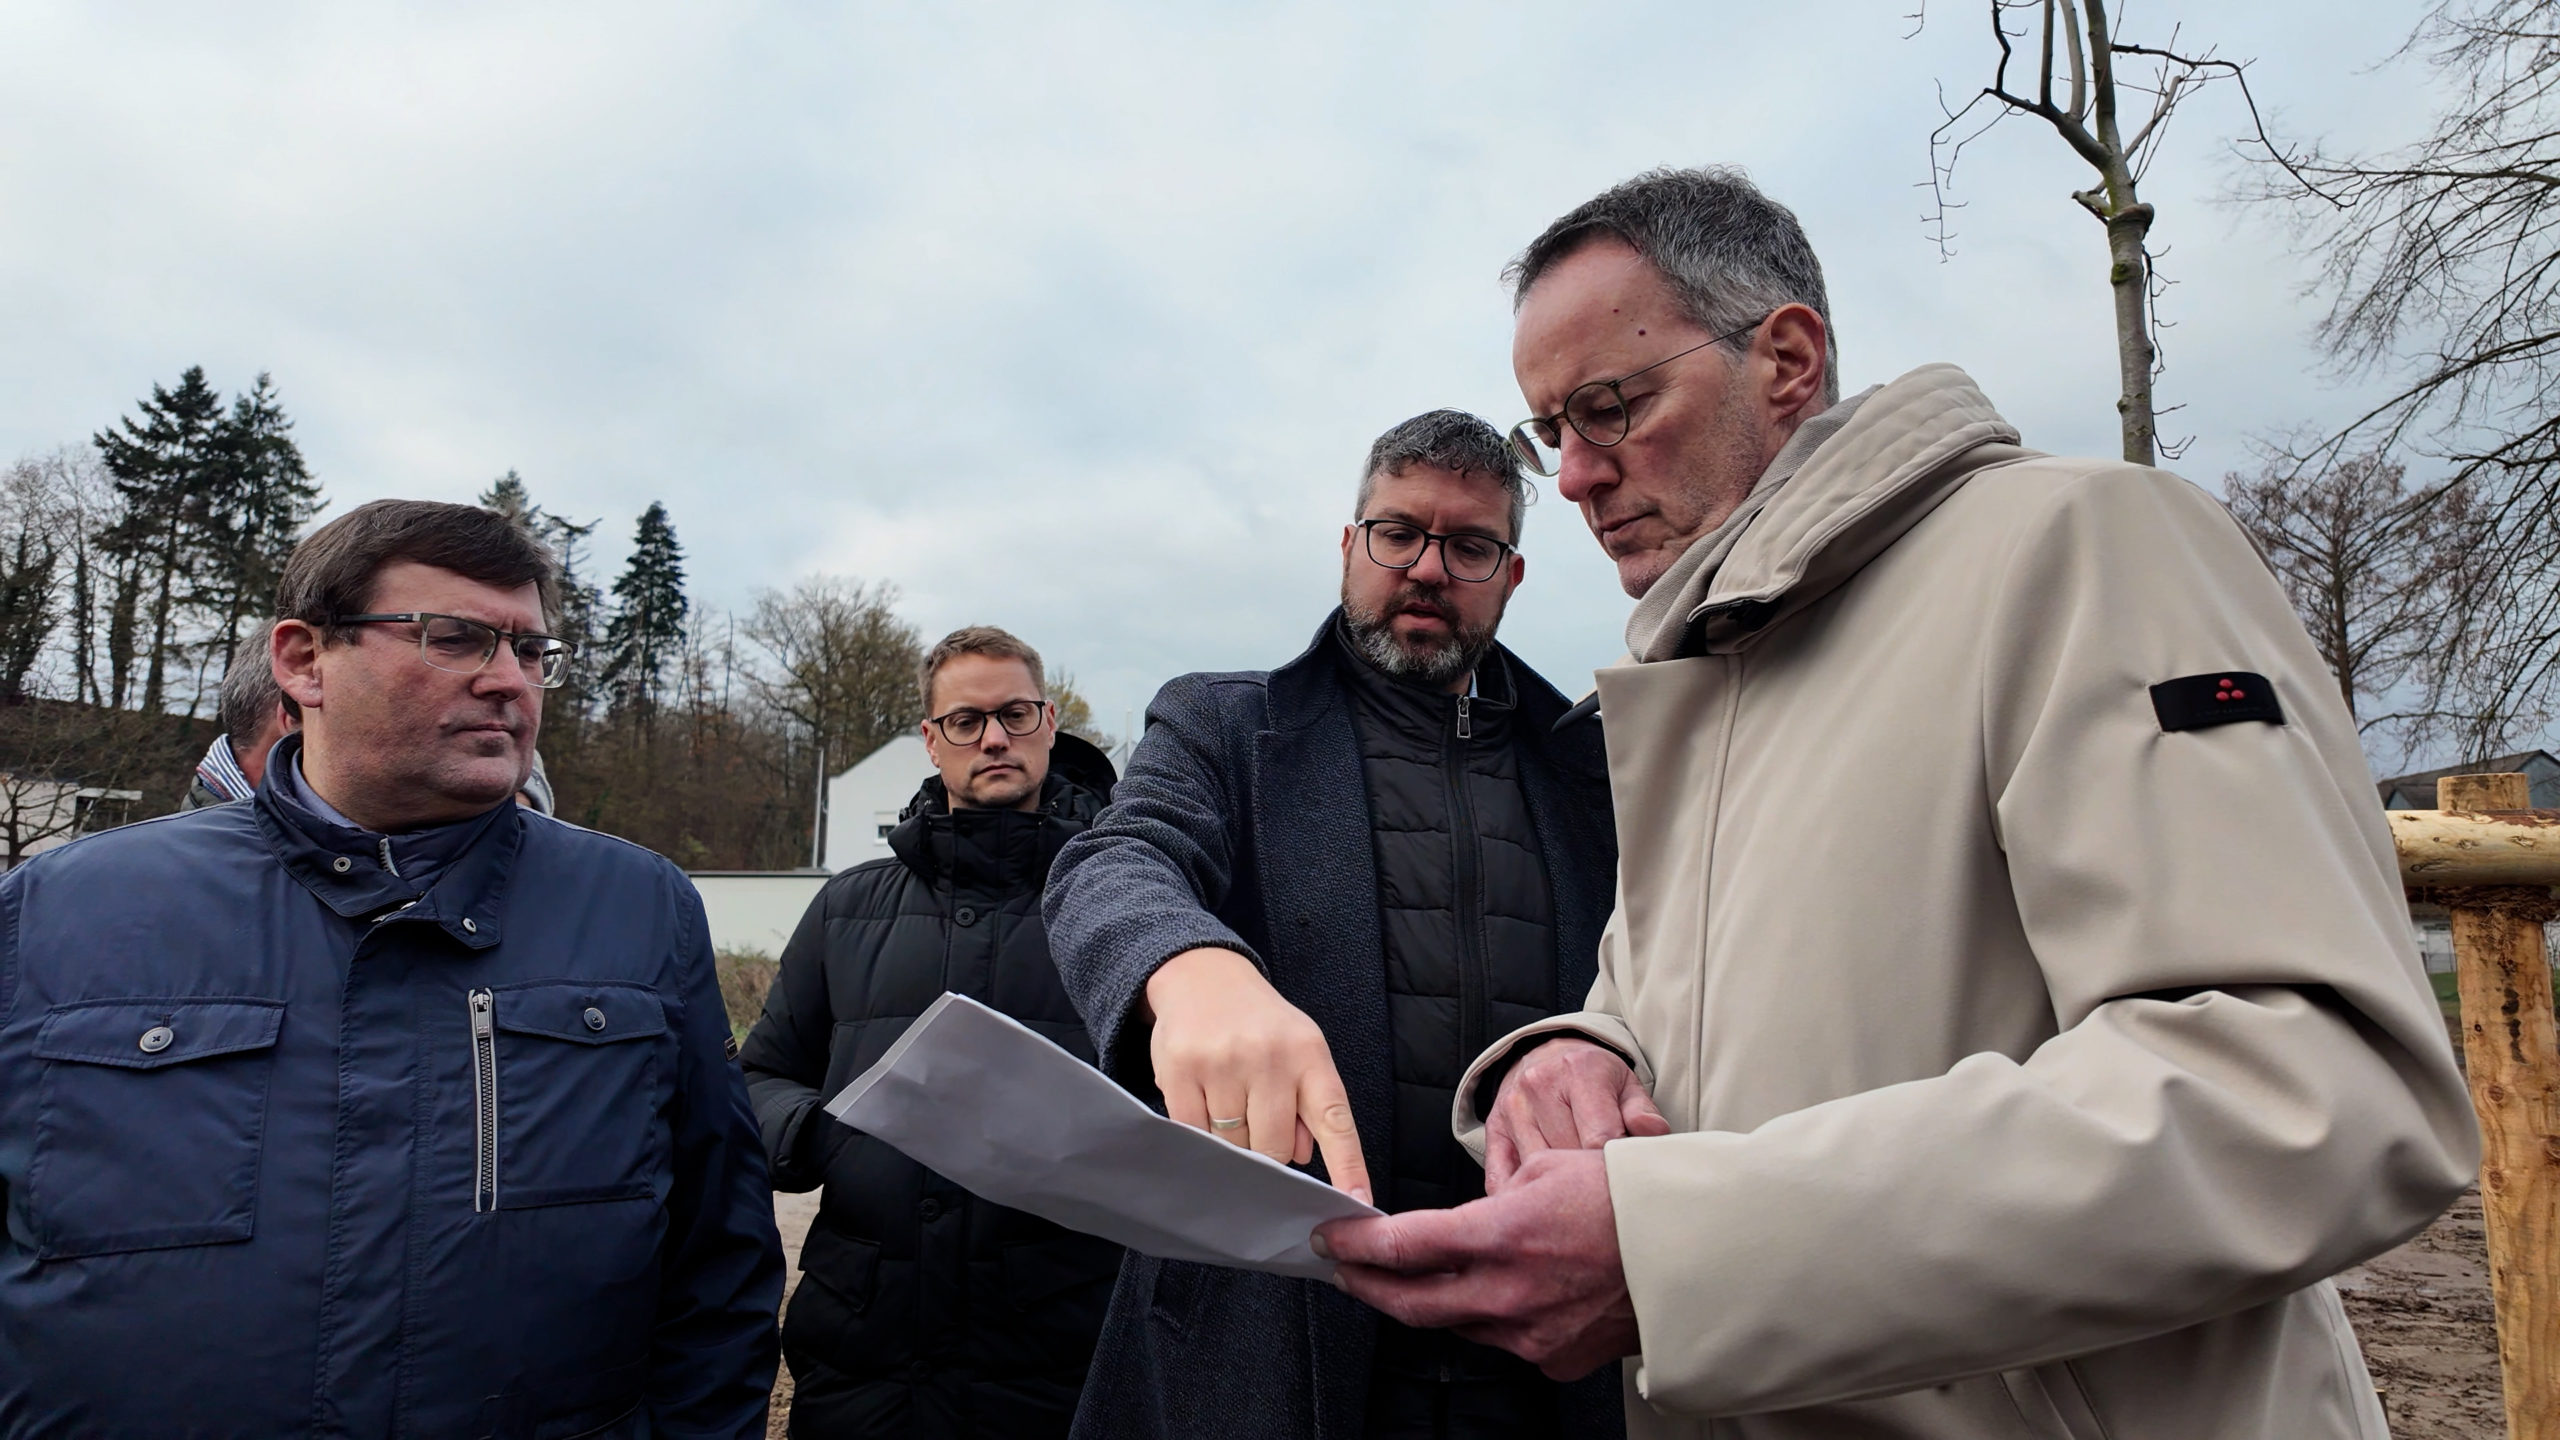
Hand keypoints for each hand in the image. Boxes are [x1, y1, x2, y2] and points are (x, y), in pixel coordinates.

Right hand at [1143, 947, 1371, 1204]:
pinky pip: (1193, 1132)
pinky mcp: (1180, 1070)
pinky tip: (1200, 1098)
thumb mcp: (1299, 1051)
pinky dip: (1198, 1129)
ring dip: (1230, 1138)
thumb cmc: (1260, 1024)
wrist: (1203, 976)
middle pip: (1274, 1149)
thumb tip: (1305, 1158)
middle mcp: (1269, 1057)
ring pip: (1232, 1145)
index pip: (1335, 1120)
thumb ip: (1309, 1105)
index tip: (1358, 1204)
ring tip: (1226, 1098)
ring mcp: (1222, 1063)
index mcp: (1309, 1055)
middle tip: (1256, 1122)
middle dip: (1267, 1151)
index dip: (1348, 1166)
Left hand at [1317, 1148, 1636, 1380]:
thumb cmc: (1626, 1197)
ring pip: (1458, 1324)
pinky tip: (1491, 1296)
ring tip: (1408, 1281)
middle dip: (1369, 1285)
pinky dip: (1489, 1317)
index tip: (1331, 1238)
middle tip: (1344, 1269)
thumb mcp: (1547, 1169)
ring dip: (1430, 1302)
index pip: (1406, 1245)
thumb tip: (1462, 1225)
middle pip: (1414, 1301)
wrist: (1695, 1250)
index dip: (1359, 1243)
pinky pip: (1503, 1340)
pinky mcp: (1556, 1360)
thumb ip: (1492, 1203)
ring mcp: (1533, 1335)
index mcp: (1503, 1235)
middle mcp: (1510, 1293)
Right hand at [1484, 1038, 1668, 1191]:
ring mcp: (1512, 1107)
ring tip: (1576, 1199)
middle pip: (1567, 1156)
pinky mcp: (1493, 1129)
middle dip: (1587, 1179)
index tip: (1621, 1179)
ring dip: (1556, 1189)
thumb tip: (1654, 1133)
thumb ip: (1641, 1111)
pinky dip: (1518, 1197)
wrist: (1547, 1055)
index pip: (1598, 1136)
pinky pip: (1501, 1177)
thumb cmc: (1594, 1078)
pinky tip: (1538, 1207)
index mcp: (1579, 1071)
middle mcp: (1539, 1085)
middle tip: (1602, 1193)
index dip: (1612, 1166)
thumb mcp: (1625, 1084)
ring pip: (1535, 1170)